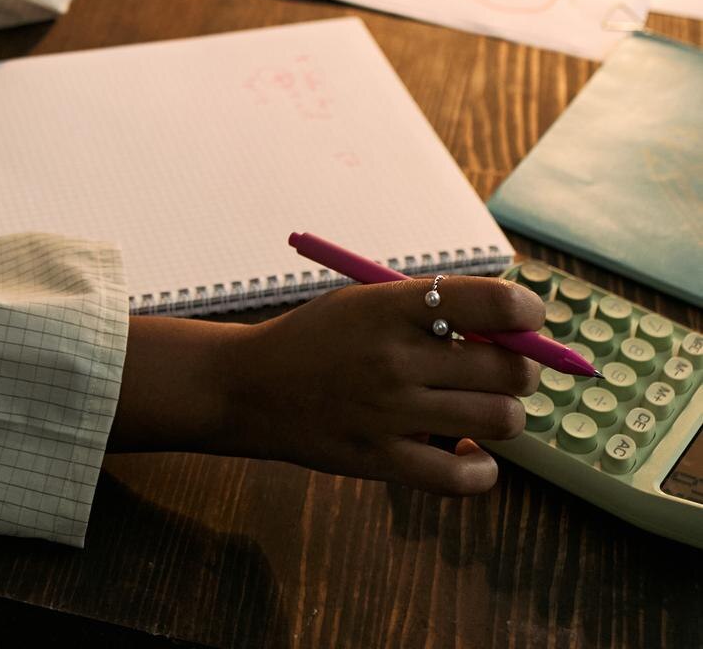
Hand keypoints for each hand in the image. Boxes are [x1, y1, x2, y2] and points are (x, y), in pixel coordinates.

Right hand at [112, 275, 544, 495]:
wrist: (251, 386)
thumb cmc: (319, 337)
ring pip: (499, 421)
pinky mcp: (383, 462)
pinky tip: (469, 452)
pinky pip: (463, 478)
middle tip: (508, 368)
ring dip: (505, 415)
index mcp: (392, 306)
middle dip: (523, 367)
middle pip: (508, 370)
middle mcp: (396, 359)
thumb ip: (433, 309)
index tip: (529, 316)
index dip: (526, 311)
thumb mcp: (367, 303)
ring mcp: (391, 414)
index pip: (490, 304)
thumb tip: (515, 329)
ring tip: (484, 407)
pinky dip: (481, 469)